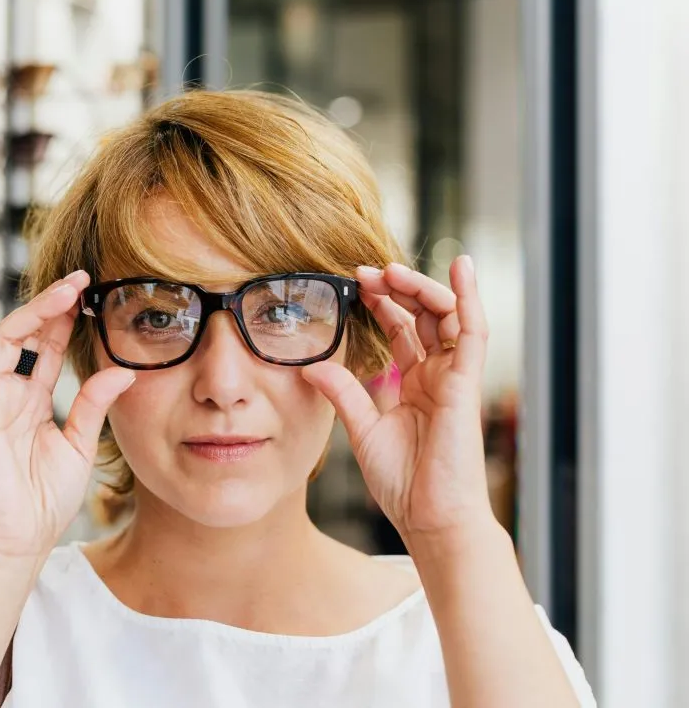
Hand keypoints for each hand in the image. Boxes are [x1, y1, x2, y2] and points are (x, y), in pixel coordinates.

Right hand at [0, 271, 135, 560]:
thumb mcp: (79, 443)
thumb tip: (122, 370)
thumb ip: (94, 404)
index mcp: (31, 404)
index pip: (48, 350)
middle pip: (27, 336)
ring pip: (4, 339)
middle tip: (81, 280)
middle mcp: (8, 396)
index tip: (90, 293)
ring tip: (64, 288)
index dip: (66, 320)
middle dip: (52, 306)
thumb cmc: (43, 500)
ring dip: (31, 310)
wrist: (19, 540)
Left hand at [302, 256, 495, 544]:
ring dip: (421, 288)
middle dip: (398, 289)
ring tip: (391, 271)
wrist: (429, 518)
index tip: (356, 284)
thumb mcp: (362, 428)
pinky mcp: (466, 384)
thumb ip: (343, 392)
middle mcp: (436, 376)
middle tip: (367, 272)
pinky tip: (462, 267)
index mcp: (414, 385)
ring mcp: (453, 378)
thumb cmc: (403, 482)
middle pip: (423, 316)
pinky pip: (473, 333)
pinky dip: (470, 298)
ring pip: (446, 317)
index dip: (383, 304)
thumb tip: (311, 365)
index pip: (402, 331)